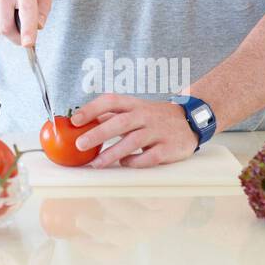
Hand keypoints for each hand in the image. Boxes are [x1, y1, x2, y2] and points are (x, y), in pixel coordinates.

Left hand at [70, 95, 198, 168]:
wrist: (189, 121)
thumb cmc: (153, 117)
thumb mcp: (133, 110)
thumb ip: (110, 116)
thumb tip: (80, 123)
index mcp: (134, 104)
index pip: (110, 101)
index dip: (91, 109)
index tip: (74, 120)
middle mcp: (145, 115)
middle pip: (120, 122)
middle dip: (98, 134)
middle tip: (80, 144)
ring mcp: (158, 131)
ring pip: (133, 142)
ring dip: (112, 153)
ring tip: (96, 163)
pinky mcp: (168, 148)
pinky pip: (149, 157)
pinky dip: (135, 162)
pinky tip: (124, 163)